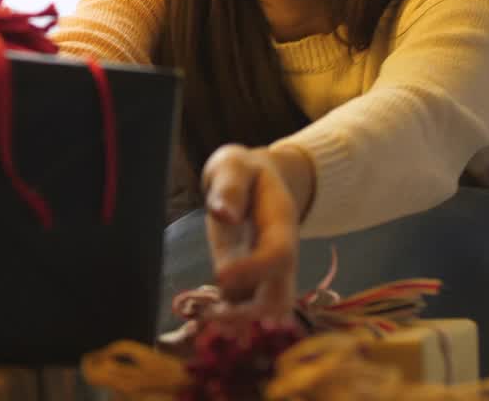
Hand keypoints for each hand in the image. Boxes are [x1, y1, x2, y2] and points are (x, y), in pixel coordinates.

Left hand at [201, 143, 314, 315]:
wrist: (254, 180)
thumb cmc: (242, 171)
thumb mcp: (234, 165)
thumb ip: (230, 185)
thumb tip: (223, 213)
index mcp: (281, 224)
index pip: (279, 255)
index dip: (254, 270)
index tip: (221, 275)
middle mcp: (279, 254)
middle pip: (281, 294)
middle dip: (252, 312)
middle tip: (217, 315)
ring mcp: (265, 271)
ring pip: (267, 308)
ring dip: (241, 321)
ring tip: (210, 322)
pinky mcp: (246, 279)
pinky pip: (246, 307)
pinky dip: (230, 319)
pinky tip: (208, 322)